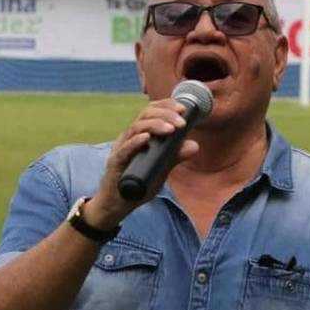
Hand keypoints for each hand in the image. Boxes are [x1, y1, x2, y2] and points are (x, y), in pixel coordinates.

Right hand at [85, 100, 198, 228]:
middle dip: (165, 114)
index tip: (183, 108)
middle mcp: (129, 137)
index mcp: (139, 134)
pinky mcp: (116, 163)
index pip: (151, 111)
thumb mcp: (161, 167)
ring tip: (171, 129)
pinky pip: (124, 150)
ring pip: (135, 128)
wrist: (118, 204)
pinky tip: (147, 139)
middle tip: (182, 122)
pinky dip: (135, 142)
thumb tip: (194, 145)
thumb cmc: (138, 181)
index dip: (166, 106)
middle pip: (144, 115)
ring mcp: (121, 149)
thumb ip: (175, 155)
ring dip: (154, 126)